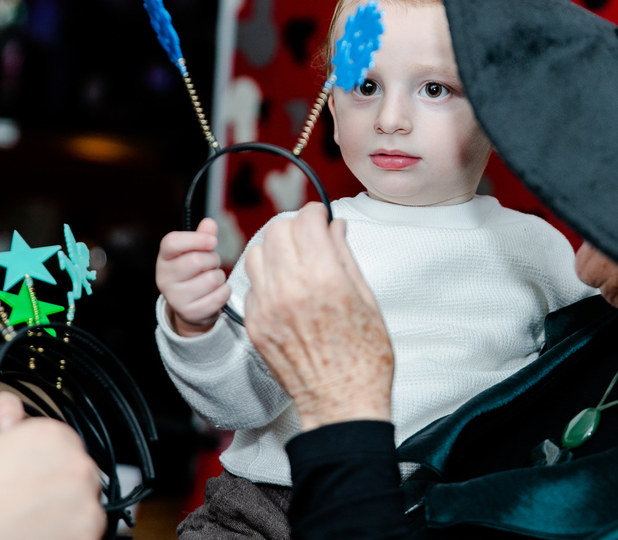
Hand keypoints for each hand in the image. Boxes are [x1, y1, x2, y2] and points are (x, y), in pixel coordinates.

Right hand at [0, 418, 103, 539]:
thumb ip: (7, 425)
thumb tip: (10, 415)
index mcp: (52, 437)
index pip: (62, 445)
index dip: (39, 461)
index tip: (24, 475)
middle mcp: (76, 467)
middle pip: (76, 473)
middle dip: (53, 484)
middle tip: (20, 502)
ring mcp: (85, 505)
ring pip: (83, 505)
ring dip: (62, 512)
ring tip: (23, 522)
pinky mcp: (86, 538)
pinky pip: (84, 533)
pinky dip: (64, 536)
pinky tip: (33, 536)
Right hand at [156, 217, 229, 335]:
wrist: (190, 306)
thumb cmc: (194, 272)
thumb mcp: (195, 251)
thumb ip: (203, 236)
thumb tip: (209, 223)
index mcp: (164, 258)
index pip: (172, 242)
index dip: (195, 239)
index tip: (212, 241)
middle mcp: (164, 278)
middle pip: (196, 260)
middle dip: (213, 259)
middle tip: (212, 263)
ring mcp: (175, 298)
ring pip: (211, 279)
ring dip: (220, 277)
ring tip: (213, 278)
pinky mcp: (190, 313)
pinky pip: (218, 297)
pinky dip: (224, 291)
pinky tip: (217, 291)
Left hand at [243, 202, 393, 430]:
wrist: (341, 403)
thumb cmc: (365, 357)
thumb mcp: (366, 299)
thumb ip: (344, 257)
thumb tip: (334, 227)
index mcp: (324, 279)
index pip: (306, 221)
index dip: (316, 213)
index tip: (321, 218)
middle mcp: (290, 288)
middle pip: (277, 230)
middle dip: (295, 228)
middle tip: (309, 239)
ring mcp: (267, 307)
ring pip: (256, 252)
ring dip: (275, 250)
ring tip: (294, 263)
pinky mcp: (255, 324)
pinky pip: (251, 284)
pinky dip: (266, 279)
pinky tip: (285, 291)